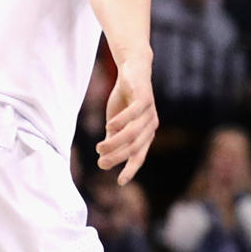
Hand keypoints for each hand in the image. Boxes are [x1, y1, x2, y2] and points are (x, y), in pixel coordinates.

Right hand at [95, 61, 157, 184]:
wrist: (133, 69)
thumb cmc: (124, 96)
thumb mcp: (116, 118)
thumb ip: (113, 135)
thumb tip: (105, 153)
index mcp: (145, 133)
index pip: (139, 156)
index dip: (130, 169)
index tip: (120, 182)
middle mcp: (150, 126)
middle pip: (135, 147)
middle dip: (118, 158)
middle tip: (101, 163)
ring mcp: (149, 113)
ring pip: (133, 133)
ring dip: (116, 142)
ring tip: (100, 147)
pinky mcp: (145, 99)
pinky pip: (134, 113)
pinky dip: (121, 121)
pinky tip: (108, 126)